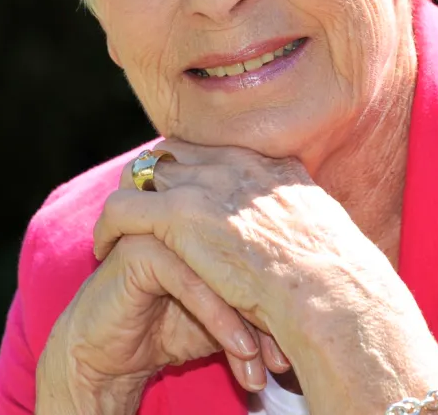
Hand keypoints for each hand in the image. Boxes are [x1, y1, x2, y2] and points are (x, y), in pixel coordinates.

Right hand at [35, 233, 288, 414]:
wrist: (113, 353)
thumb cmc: (175, 325)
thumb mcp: (231, 310)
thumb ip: (265, 294)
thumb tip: (323, 314)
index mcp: (218, 213)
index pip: (266, 244)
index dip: (290, 292)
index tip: (310, 338)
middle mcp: (192, 210)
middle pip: (249, 255)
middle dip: (275, 310)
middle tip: (291, 356)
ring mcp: (163, 223)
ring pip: (225, 269)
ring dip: (251, 322)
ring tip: (271, 365)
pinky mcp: (139, 249)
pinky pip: (191, 282)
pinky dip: (221, 321)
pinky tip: (242, 354)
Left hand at [91, 141, 437, 414]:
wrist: (328, 290)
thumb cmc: (334, 276)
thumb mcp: (321, 228)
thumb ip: (299, 214)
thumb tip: (305, 220)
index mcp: (269, 164)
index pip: (212, 148)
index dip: (189, 167)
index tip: (177, 190)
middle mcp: (236, 163)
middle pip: (174, 152)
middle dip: (152, 175)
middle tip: (139, 202)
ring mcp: (207, 184)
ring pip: (143, 172)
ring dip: (129, 197)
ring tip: (116, 226)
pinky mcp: (180, 214)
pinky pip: (122, 209)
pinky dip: (107, 225)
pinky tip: (103, 247)